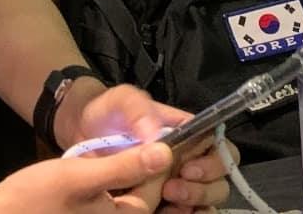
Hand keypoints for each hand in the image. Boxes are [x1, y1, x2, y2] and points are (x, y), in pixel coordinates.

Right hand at [0, 140, 173, 212]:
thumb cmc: (38, 196)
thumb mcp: (81, 175)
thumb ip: (124, 166)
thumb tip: (165, 153)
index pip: (156, 184)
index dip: (157, 154)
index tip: (156, 126)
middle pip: (145, 193)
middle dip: (144, 165)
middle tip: (141, 134)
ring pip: (129, 196)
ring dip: (129, 172)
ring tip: (122, 145)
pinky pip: (113, 203)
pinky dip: (115, 184)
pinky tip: (102, 165)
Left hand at [65, 84, 236, 213]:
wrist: (82, 132)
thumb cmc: (108, 111)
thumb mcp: (121, 100)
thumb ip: (139, 110)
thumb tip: (156, 136)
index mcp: (186, 131)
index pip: (218, 145)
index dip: (213, 159)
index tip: (187, 168)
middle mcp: (189, 157)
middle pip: (220, 176)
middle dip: (203, 186)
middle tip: (171, 187)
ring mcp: (179, 181)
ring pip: (210, 198)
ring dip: (195, 201)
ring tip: (166, 198)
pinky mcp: (165, 201)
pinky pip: (189, 212)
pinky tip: (165, 211)